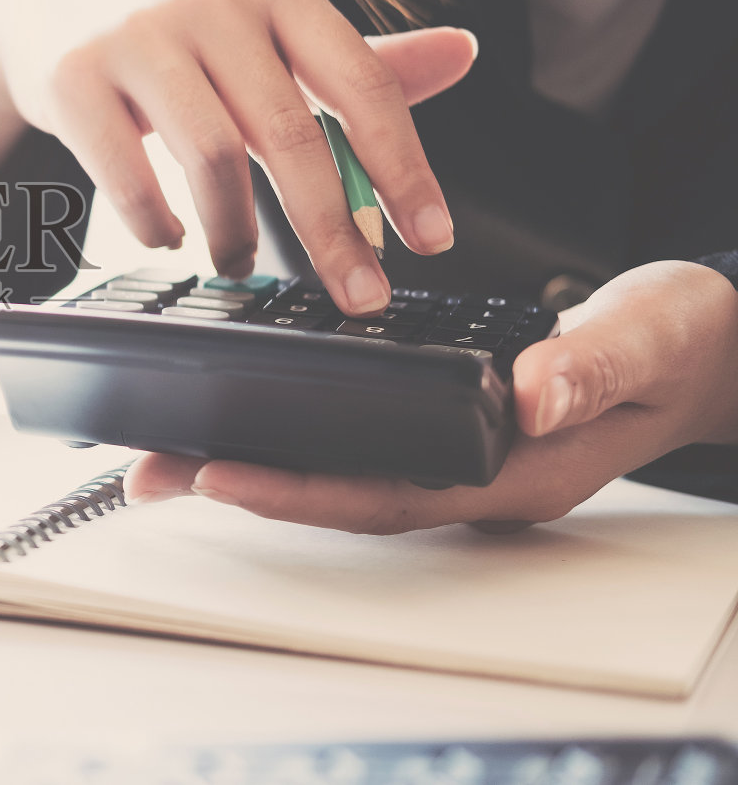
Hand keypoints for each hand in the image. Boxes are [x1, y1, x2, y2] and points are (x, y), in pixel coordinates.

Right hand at [0, 0, 476, 315]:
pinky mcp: (74, 77)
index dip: (405, 170)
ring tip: (240, 261)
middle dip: (333, 230)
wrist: (51, 9)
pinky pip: (129, 173)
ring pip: (211, 157)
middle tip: (359, 294)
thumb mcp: (269, 37)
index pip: (362, 84)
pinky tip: (170, 235)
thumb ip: (358, 61)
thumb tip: (464, 52)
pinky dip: (158, 223)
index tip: (431, 241)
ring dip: (236, 232)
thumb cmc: (181, 36)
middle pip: (291, 132)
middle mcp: (210, 0)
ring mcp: (136, 36)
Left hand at [124, 260, 737, 533]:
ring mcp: (455, 455)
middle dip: (243, 484)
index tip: (218, 472)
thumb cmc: (677, 341)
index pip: (387, 494)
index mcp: (514, 471)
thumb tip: (532, 391)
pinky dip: (292, 428)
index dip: (297, 490)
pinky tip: (242, 410)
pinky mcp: (442, 423)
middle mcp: (472, 475)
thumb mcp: (648, 338)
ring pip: (336, 470)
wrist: (699, 342)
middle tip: (149, 469)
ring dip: (252, 459)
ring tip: (165, 449)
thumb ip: (591, 366)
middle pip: (338, 492)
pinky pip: (354, 437)